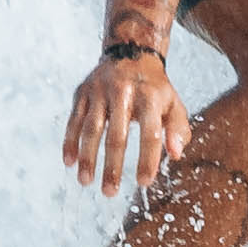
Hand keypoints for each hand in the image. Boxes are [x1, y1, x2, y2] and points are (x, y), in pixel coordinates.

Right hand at [63, 44, 191, 198]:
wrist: (131, 53)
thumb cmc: (155, 89)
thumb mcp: (173, 104)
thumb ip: (178, 130)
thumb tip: (175, 155)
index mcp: (151, 97)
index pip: (151, 133)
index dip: (148, 159)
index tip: (144, 183)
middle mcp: (124, 92)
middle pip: (117, 135)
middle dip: (112, 166)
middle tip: (109, 193)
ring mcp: (100, 91)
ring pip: (91, 128)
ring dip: (87, 157)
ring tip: (85, 182)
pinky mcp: (83, 92)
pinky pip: (74, 120)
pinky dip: (70, 142)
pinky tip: (69, 162)